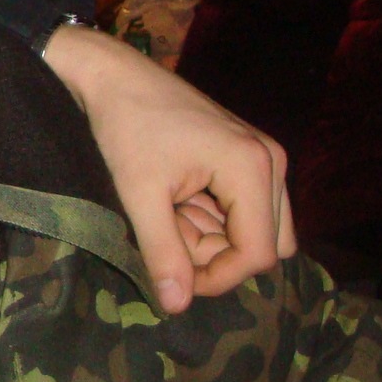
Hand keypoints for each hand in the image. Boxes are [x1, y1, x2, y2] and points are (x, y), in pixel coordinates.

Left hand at [42, 25, 293, 311]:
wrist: (111, 75)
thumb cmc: (123, 127)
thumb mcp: (138, 194)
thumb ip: (162, 252)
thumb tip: (177, 306)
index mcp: (254, 168)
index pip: (259, 253)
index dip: (219, 278)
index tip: (174, 278)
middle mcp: (271, 162)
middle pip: (267, 244)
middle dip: (218, 255)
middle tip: (167, 238)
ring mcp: (262, 156)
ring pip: (256, 228)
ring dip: (212, 236)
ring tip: (164, 214)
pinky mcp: (245, 154)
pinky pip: (244, 207)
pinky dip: (210, 217)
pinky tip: (172, 200)